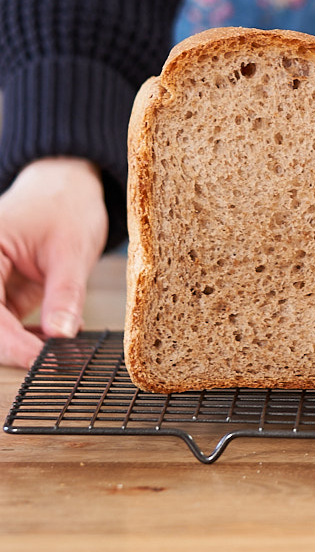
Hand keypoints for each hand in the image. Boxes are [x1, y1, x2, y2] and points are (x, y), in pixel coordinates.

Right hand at [0, 158, 107, 367]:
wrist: (68, 188)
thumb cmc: (66, 206)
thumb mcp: (71, 249)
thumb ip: (65, 294)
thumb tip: (61, 337)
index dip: (12, 344)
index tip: (42, 363)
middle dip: (15, 349)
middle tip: (54, 363)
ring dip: (22, 347)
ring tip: (61, 352)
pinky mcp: (1, 296)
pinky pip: (6, 328)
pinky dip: (28, 339)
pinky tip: (57, 338)